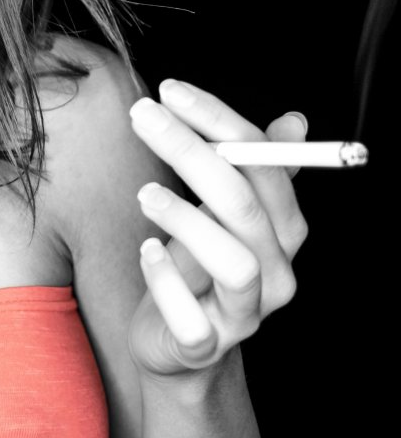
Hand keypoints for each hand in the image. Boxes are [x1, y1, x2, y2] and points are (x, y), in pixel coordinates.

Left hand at [127, 79, 308, 377]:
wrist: (178, 346)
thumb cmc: (199, 268)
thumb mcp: (221, 216)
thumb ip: (252, 170)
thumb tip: (295, 121)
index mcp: (284, 230)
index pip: (265, 163)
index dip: (219, 121)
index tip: (169, 90)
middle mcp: (276, 271)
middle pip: (244, 204)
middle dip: (191, 152)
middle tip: (143, 118)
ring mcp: (245, 314)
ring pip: (234, 263)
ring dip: (186, 219)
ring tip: (144, 194)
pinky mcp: (206, 347)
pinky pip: (194, 320)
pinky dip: (167, 282)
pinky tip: (146, 252)